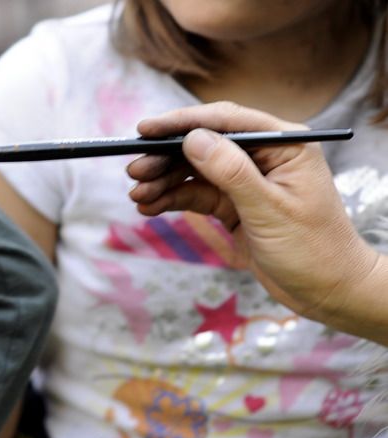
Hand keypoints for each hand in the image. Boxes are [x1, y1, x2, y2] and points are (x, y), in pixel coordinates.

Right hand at [126, 101, 377, 323]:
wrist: (326, 291)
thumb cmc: (312, 249)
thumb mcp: (269, 209)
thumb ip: (231, 172)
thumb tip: (194, 139)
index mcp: (283, 145)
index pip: (226, 121)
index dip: (183, 123)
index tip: (146, 130)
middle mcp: (263, 156)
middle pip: (204, 145)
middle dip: (165, 158)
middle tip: (134, 171)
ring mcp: (246, 181)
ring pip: (195, 171)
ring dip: (164, 182)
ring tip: (137, 195)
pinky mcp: (234, 205)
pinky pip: (196, 194)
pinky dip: (172, 199)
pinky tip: (149, 207)